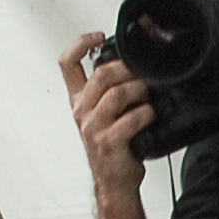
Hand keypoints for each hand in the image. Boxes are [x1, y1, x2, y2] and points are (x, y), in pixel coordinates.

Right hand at [57, 35, 154, 207]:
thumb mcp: (105, 113)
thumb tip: (134, 64)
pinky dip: (146, 114)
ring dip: (140, 91)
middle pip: (101, 74)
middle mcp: (82, 111)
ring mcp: (93, 127)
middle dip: (128, 69)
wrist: (115, 180)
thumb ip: (110, 89)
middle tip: (143, 74)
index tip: (98, 37)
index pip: (67, 63)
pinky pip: (131, 119)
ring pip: (117, 94)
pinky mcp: (108, 142)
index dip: (80, 43)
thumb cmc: (114, 145)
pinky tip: (151, 115)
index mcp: (78, 99)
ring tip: (149, 96)